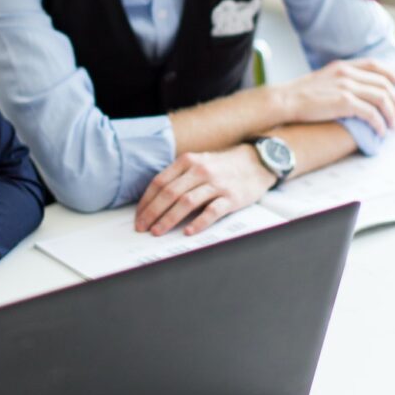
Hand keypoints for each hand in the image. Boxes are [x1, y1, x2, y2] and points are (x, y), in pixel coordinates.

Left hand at [135, 145, 275, 237]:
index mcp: (187, 162)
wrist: (256, 162)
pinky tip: (188, 232)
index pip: (159, 182)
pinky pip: (212, 211)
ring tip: (157, 231)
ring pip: (186, 202)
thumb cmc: (221, 167)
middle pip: (169, 193)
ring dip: (169, 218)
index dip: (146, 201)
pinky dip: (198, 222)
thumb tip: (153, 201)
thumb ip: (178, 177)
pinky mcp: (231, 197)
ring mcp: (216, 184)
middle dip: (152, 212)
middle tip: (142, 227)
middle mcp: (200, 171)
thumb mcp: (198, 163)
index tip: (138, 216)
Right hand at [277, 58, 394, 135]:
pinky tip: (379, 132)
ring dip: (391, 114)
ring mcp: (347, 87)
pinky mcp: (345, 102)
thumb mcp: (322, 79)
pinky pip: (371, 113)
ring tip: (392, 126)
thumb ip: (338, 80)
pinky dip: (379, 123)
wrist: (284, 100)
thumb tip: (351, 92)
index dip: (391, 74)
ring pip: (381, 98)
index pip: (375, 65)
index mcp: (342, 66)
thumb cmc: (299, 95)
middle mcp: (347, 73)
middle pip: (383, 84)